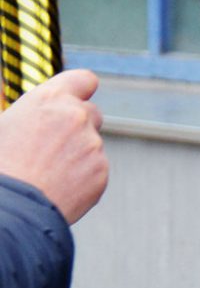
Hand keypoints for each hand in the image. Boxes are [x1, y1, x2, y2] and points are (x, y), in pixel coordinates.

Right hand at [0, 70, 108, 223]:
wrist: (8, 208)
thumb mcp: (4, 126)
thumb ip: (31, 114)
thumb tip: (41, 116)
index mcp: (50, 99)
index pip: (84, 80)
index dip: (81, 90)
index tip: (78, 98)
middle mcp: (76, 117)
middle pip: (92, 114)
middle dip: (79, 126)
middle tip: (53, 147)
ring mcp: (92, 144)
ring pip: (91, 145)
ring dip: (77, 156)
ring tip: (45, 174)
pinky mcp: (101, 171)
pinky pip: (95, 171)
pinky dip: (81, 179)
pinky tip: (57, 190)